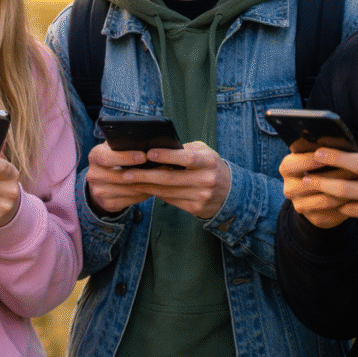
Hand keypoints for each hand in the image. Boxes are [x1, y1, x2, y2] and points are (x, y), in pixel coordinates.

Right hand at [85, 142, 153, 213]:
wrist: (102, 182)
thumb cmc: (115, 159)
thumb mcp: (115, 148)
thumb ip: (125, 145)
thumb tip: (147, 143)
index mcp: (95, 156)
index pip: (107, 157)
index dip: (126, 157)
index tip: (144, 156)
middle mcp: (93, 174)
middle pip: (119, 176)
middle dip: (140, 174)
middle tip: (158, 170)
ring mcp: (98, 191)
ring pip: (127, 190)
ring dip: (145, 185)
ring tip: (160, 179)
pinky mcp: (107, 204)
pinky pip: (129, 200)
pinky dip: (142, 194)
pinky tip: (151, 188)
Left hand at [86, 141, 230, 218]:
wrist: (230, 193)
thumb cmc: (211, 166)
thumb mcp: (204, 153)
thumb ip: (184, 149)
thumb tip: (157, 147)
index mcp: (208, 162)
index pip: (186, 158)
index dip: (167, 156)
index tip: (148, 153)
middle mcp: (206, 180)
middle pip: (171, 178)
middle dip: (146, 176)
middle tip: (127, 173)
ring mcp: (201, 197)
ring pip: (167, 192)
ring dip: (146, 186)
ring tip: (129, 181)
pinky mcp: (195, 209)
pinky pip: (170, 201)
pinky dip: (155, 194)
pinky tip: (143, 189)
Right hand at [279, 151, 352, 228]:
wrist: (319, 197)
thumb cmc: (323, 168)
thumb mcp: (320, 157)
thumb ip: (327, 150)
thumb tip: (348, 146)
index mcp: (287, 167)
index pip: (295, 163)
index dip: (314, 159)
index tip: (334, 153)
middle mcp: (289, 187)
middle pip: (311, 182)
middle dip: (337, 174)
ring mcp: (300, 204)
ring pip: (325, 198)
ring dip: (346, 189)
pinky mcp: (314, 218)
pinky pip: (333, 211)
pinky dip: (347, 202)